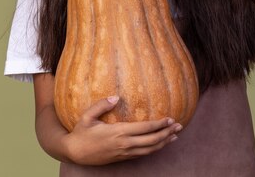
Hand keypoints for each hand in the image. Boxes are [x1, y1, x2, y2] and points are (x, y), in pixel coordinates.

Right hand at [63, 96, 182, 165]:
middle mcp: (124, 144)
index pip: (144, 129)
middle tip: (180, 126)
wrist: (75, 153)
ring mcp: (124, 153)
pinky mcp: (123, 158)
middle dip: (167, 133)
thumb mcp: (87, 116)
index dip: (159, 124)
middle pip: (152, 141)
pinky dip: (154, 149)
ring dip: (164, 142)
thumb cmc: (81, 132)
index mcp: (118, 132)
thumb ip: (101, 105)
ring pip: (150, 150)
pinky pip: (143, 154)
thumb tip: (116, 97)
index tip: (170, 118)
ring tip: (175, 135)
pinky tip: (160, 144)